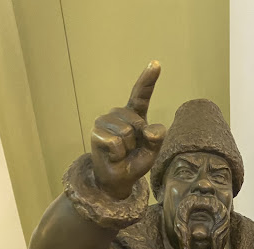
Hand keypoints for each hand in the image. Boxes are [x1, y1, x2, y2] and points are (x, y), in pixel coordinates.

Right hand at [91, 60, 166, 198]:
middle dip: (138, 141)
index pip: (141, 95)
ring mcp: (105, 120)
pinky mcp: (96, 132)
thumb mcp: (152, 151)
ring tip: (121, 153)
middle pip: (137, 123)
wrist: (117, 179)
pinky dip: (118, 154)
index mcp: (135, 115)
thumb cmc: (134, 162)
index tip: (155, 63)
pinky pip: (116, 143)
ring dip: (128, 149)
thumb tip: (149, 131)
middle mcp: (118, 113)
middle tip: (130, 150)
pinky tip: (113, 156)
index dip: (148, 79)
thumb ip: (156, 139)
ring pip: (127, 133)